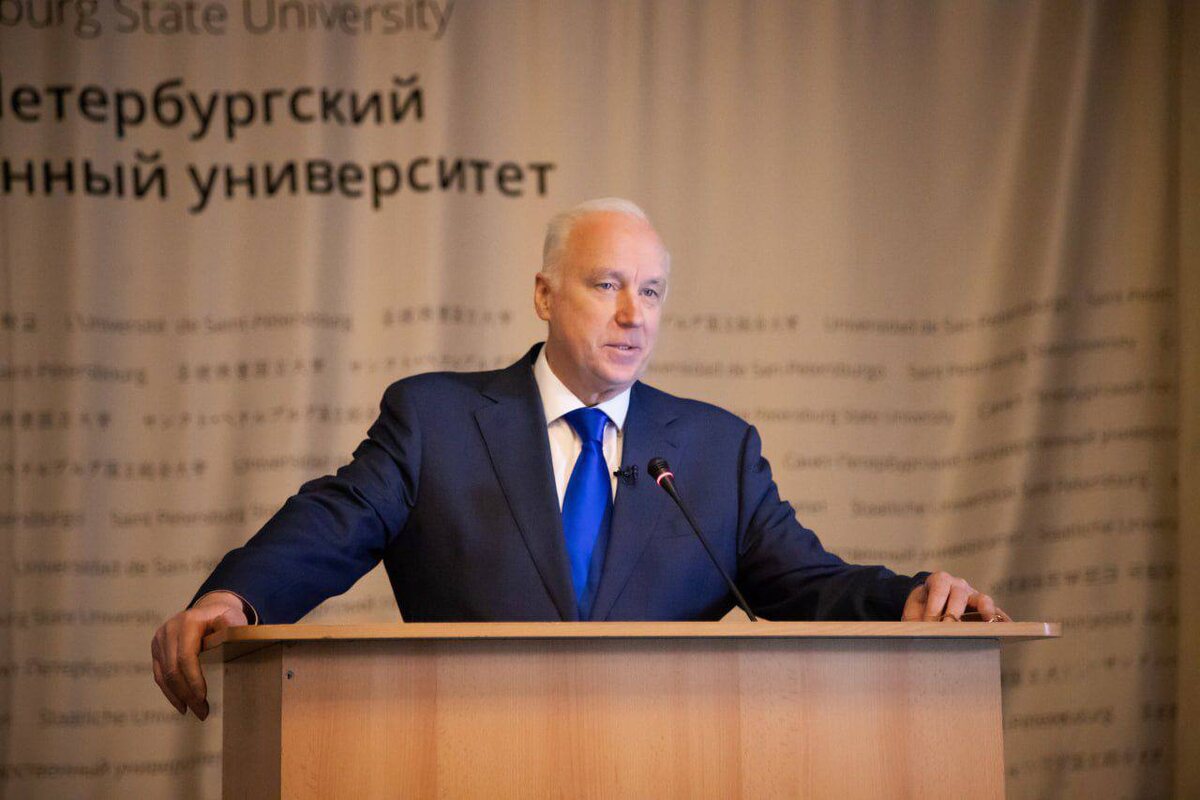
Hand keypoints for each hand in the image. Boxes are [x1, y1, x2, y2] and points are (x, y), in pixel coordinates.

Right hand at [151, 591, 247, 719]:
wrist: (208, 609)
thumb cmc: (225, 617)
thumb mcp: (233, 617)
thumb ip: (233, 626)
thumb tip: (232, 635)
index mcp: (188, 622)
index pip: (186, 657)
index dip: (192, 680)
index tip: (202, 698)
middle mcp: (169, 630)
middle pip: (173, 669)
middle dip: (187, 694)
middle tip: (202, 713)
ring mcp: (160, 639)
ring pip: (163, 675)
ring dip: (178, 697)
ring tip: (193, 712)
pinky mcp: (156, 649)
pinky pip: (159, 674)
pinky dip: (169, 691)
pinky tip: (181, 704)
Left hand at [901, 571, 1006, 621]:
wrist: (927, 602)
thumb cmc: (920, 608)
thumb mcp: (912, 611)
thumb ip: (913, 621)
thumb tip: (916, 634)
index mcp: (940, 580)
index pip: (939, 589)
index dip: (933, 607)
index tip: (928, 624)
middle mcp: (959, 585)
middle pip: (959, 596)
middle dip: (953, 614)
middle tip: (948, 631)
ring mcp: (974, 595)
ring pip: (982, 599)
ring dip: (985, 611)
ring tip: (989, 623)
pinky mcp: (986, 609)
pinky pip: (996, 612)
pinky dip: (1001, 619)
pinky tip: (1007, 629)